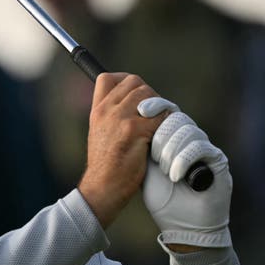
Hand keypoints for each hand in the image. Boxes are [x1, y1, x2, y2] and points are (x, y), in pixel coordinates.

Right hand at [78, 74, 168, 227]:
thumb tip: (138, 102)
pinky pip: (161, 116)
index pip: (108, 77)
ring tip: (160, 126)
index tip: (137, 95)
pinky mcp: (134, 131)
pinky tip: (162, 137)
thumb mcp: (100, 133)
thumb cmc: (107, 164)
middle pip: (136, 83)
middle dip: (151, 96)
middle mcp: (106, 110)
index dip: (126, 81)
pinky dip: (167, 124)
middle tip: (155, 114)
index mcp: (97, 110)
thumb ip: (113, 115)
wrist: (103, 187)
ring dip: (161, 109)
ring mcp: (120, 119)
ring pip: (150, 97)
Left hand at [138, 98, 231, 247]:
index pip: (164, 108)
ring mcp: (204, 147)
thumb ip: (136, 141)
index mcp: (171, 136)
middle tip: (153, 153)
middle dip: (160, 131)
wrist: (181, 225)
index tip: (140, 111)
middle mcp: (189, 138)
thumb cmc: (161, 198)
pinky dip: (183, 159)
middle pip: (176, 115)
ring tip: (163, 169)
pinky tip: (174, 175)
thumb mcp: (142, 166)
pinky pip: (200, 147)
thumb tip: (120, 115)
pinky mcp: (217, 160)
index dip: (154, 104)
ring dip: (171, 149)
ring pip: (187, 129)